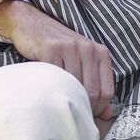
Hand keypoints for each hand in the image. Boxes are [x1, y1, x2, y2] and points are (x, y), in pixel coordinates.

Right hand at [0, 0, 114, 119]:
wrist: (32, 24)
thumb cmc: (58, 48)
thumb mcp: (82, 62)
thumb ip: (96, 85)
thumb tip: (106, 114)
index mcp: (101, 53)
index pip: (107, 91)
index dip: (97, 109)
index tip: (85, 115)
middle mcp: (89, 49)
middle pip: (92, 92)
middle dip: (82, 109)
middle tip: (70, 114)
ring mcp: (71, 49)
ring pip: (75, 87)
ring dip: (66, 102)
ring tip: (58, 105)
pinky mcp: (52, 50)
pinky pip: (56, 79)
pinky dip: (52, 90)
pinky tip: (47, 92)